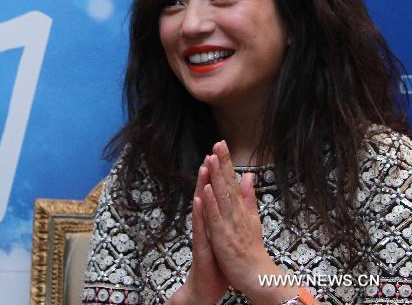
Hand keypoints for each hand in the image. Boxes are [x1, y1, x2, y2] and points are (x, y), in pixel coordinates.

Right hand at [167, 164, 228, 303]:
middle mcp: (206, 222)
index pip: (217, 191)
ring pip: (201, 205)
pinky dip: (200, 211)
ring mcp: (202, 232)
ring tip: (204, 167)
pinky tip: (199, 198)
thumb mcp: (228, 234)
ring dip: (202, 186)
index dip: (219, 171)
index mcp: (215, 219)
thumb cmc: (218, 262)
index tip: (221, 151)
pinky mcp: (201, 244)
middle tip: (211, 151)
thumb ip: (233, 212)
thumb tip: (239, 198)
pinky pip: (199, 226)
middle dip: (210, 172)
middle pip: (207, 192)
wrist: (206, 286)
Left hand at [200, 141, 295, 303]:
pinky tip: (206, 189)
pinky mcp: (223, 237)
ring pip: (222, 197)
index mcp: (240, 209)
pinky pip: (215, 218)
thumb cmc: (252, 249)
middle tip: (218, 142)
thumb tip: (248, 175)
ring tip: (212, 158)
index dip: (226, 162)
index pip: (231, 180)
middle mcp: (236, 213)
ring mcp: (230, 224)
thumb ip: (248, 197)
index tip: (221, 142)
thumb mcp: (251, 218)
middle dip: (222, 163)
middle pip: (227, 184)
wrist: (258, 277)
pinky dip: (211, 204)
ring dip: (216, 177)